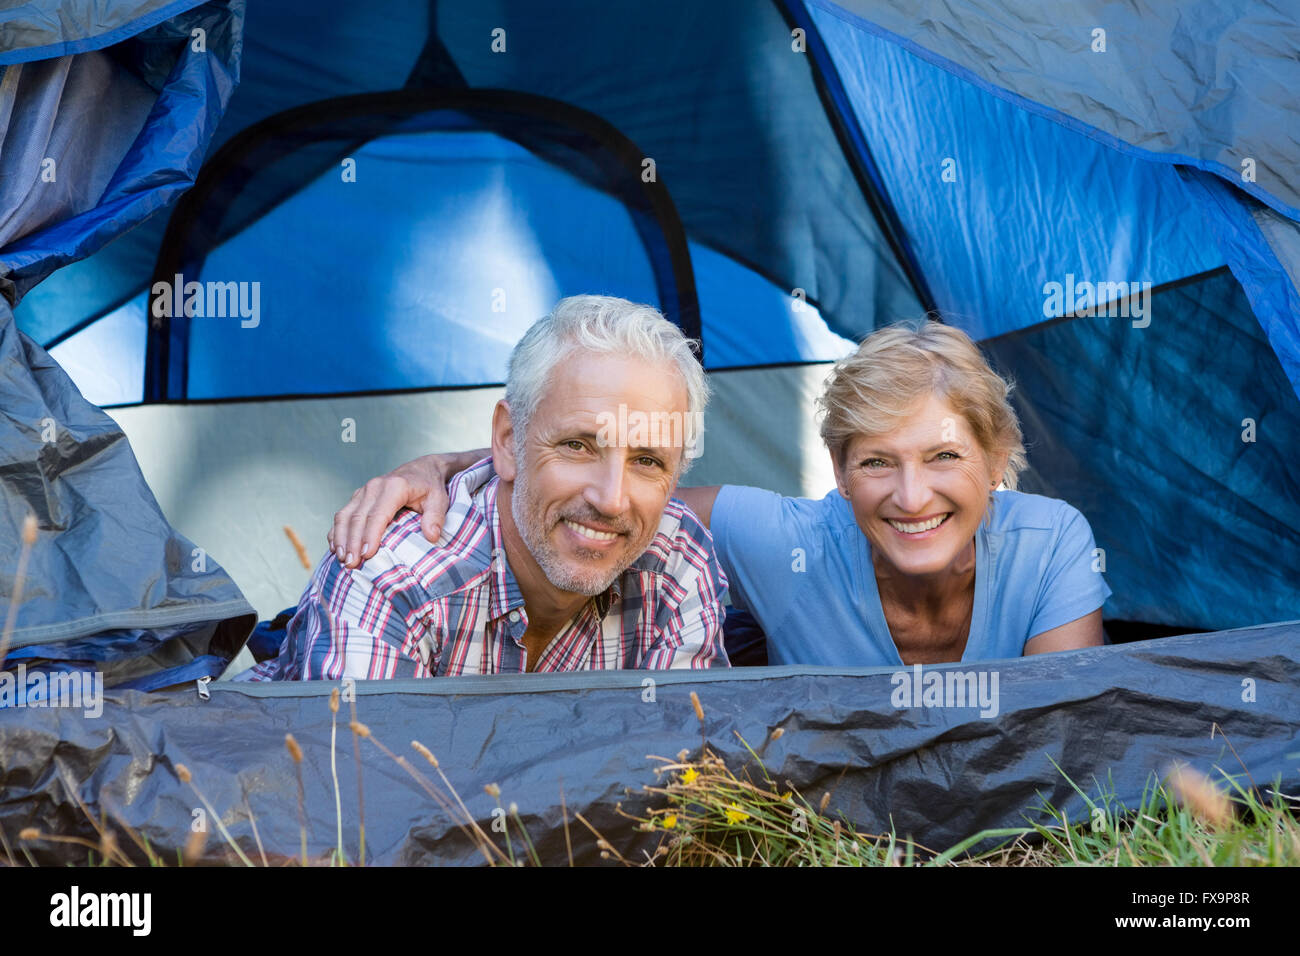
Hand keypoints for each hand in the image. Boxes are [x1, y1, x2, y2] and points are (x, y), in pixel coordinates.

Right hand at [327, 450, 484, 568]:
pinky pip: (342, 515)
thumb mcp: (439, 500)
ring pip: (345, 516)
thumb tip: (431, 536)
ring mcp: (364, 491)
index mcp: (395, 487)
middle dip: (352, 542)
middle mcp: (375, 486)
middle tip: (351, 564)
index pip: (378, 514)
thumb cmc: (431, 487)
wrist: (422, 469)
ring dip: (341, 538)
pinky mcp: (358, 497)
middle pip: (358, 517)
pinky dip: (337, 532)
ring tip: (342, 560)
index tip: (366, 555)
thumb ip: (436, 517)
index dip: (370, 535)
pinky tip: (335, 549)